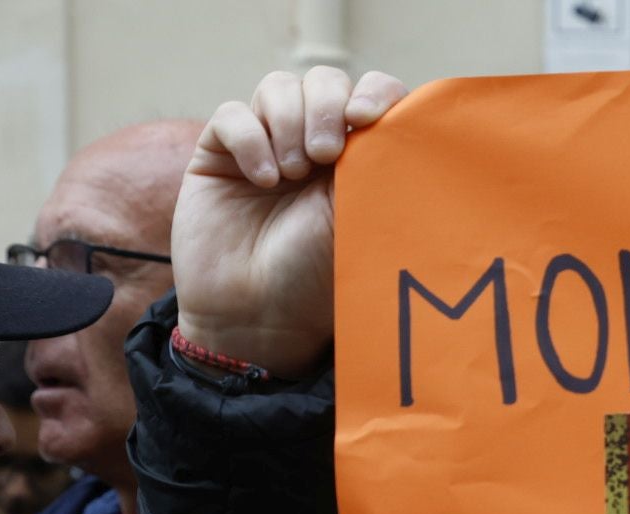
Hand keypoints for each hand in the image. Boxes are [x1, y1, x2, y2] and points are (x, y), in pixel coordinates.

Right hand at [172, 67, 407, 377]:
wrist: (258, 317)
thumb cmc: (320, 280)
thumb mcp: (367, 221)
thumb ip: (384, 169)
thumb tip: (409, 123)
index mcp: (362, 158)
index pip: (375, 95)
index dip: (373, 93)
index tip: (368, 120)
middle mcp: (316, 145)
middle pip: (325, 80)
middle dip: (326, 106)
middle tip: (326, 155)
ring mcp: (267, 145)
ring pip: (278, 87)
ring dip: (288, 122)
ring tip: (292, 175)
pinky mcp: (220, 153)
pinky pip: (233, 114)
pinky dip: (250, 138)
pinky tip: (263, 180)